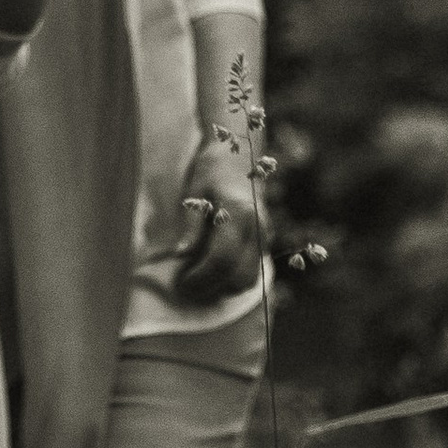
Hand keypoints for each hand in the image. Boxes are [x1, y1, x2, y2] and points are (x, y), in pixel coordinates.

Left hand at [171, 133, 262, 305]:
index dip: (200, 277)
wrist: (238, 159)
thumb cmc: (212, 172)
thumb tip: (181, 255)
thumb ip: (191, 225)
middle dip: (212, 288)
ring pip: (250, 281)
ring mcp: (266, 236)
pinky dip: (233, 279)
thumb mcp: (196, 193)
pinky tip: (213, 272)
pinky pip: (252, 272)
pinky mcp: (266, 243)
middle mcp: (259, 228)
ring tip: (199, 279)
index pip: (222, 259)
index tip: (180, 283)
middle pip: (240, 278)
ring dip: (224, 287)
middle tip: (186, 285)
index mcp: (240, 213)